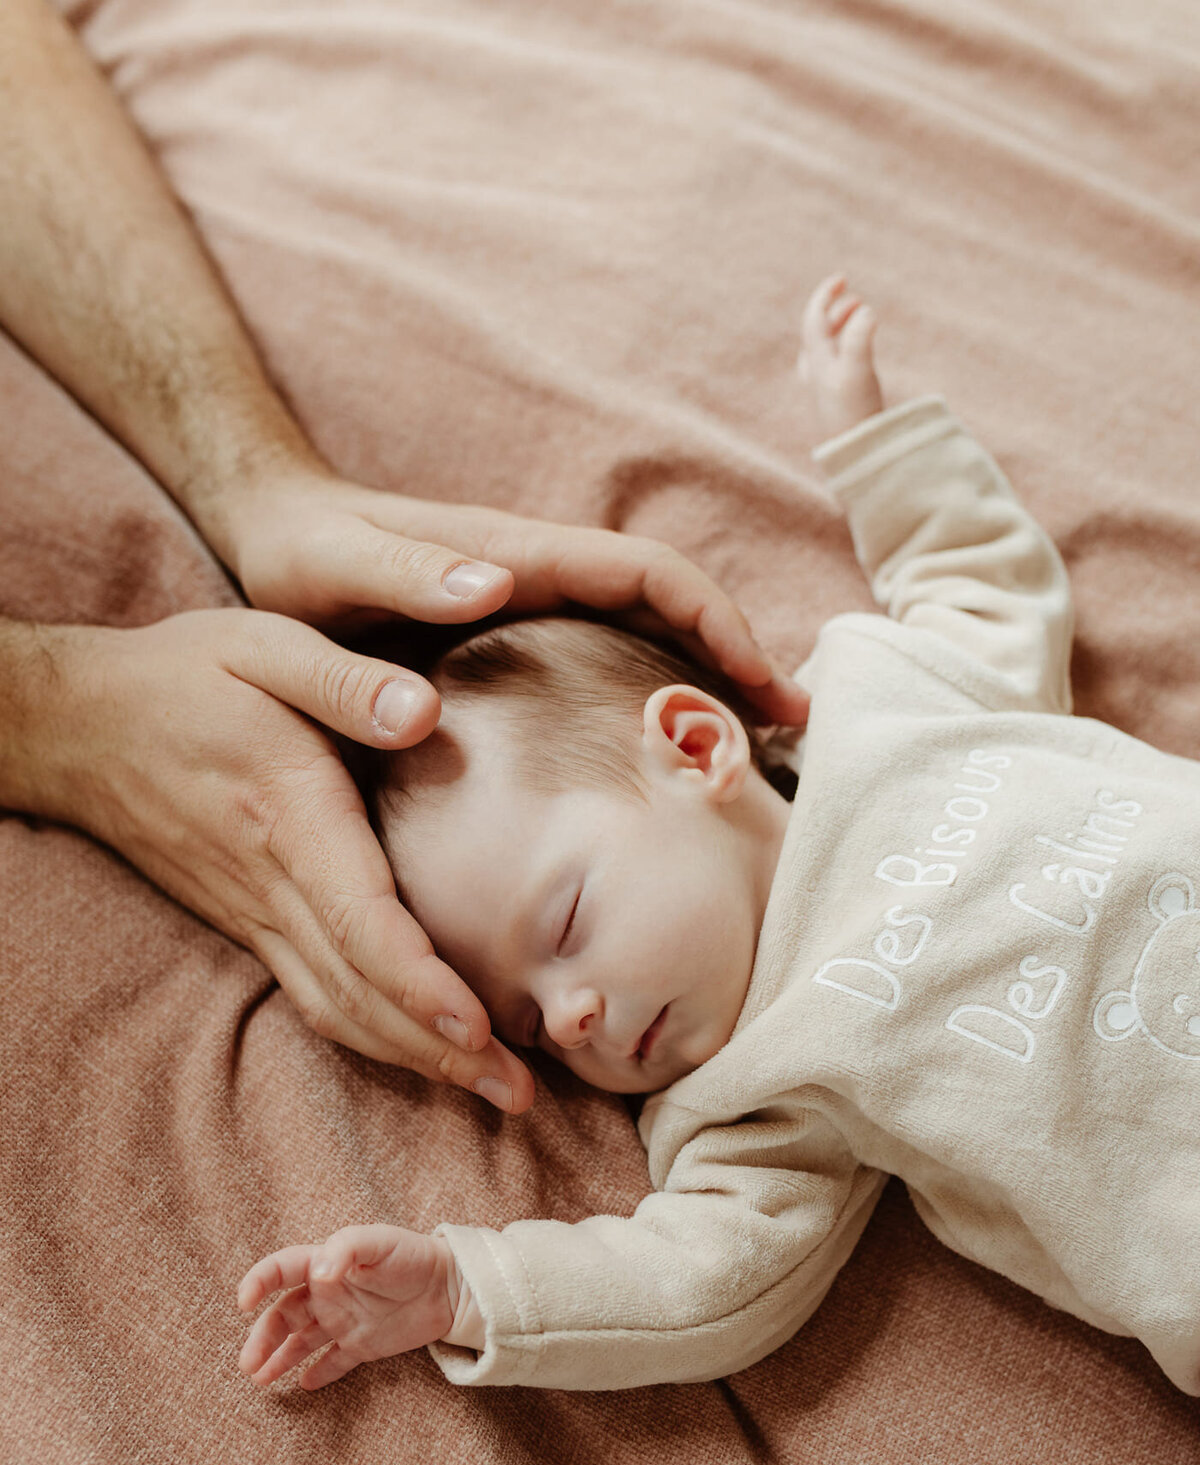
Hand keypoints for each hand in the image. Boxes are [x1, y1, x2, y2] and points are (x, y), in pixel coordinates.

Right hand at [43, 608, 532, 1107]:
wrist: (83, 727)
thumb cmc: (186, 676)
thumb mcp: (265, 645)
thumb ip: (346, 680)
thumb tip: (427, 712)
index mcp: (289, 815)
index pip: (359, 920)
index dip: (419, 982)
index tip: (479, 1025)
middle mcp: (272, 883)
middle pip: (360, 990)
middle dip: (441, 1050)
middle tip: (521, 1095)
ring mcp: (256, 914)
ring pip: (337, 1008)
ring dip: (415, 1057)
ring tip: (491, 1088)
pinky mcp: (251, 925)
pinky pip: (314, 996)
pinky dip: (374, 1036)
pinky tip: (422, 1052)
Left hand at [226, 467, 810, 728]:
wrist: (270, 532)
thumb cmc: (302, 553)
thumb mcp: (340, 563)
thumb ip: (410, 570)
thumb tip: (497, 583)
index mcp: (518, 555)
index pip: (647, 575)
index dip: (715, 621)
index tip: (764, 681)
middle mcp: (540, 573)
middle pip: (671, 606)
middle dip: (740, 658)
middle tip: (795, 732)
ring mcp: (532, 603)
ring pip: (648, 634)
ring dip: (707, 680)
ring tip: (753, 751)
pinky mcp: (513, 634)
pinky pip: (607, 657)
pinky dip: (653, 692)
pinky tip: (660, 752)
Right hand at [238, 1224, 455, 1389]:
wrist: (453, 1284)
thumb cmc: (413, 1255)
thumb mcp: (378, 1242)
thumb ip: (346, 1250)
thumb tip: (316, 1273)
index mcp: (325, 1264)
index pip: (281, 1270)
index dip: (258, 1282)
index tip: (242, 1303)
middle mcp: (328, 1294)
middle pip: (283, 1315)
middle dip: (262, 1338)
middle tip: (248, 1364)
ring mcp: (344, 1320)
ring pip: (301, 1341)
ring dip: (279, 1358)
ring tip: (260, 1380)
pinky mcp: (364, 1344)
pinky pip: (334, 1361)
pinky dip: (318, 1373)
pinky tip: (303, 1385)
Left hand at [798, 275, 884, 440]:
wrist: (853, 453)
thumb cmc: (853, 411)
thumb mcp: (857, 371)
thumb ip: (860, 337)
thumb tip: (866, 311)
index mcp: (816, 360)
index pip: (813, 318)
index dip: (825, 295)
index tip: (842, 279)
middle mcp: (816, 372)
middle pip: (819, 331)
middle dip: (835, 311)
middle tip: (856, 300)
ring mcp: (825, 387)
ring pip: (827, 348)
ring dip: (841, 327)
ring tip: (860, 316)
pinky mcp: (838, 400)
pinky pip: (836, 365)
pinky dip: (846, 347)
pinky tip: (859, 355)